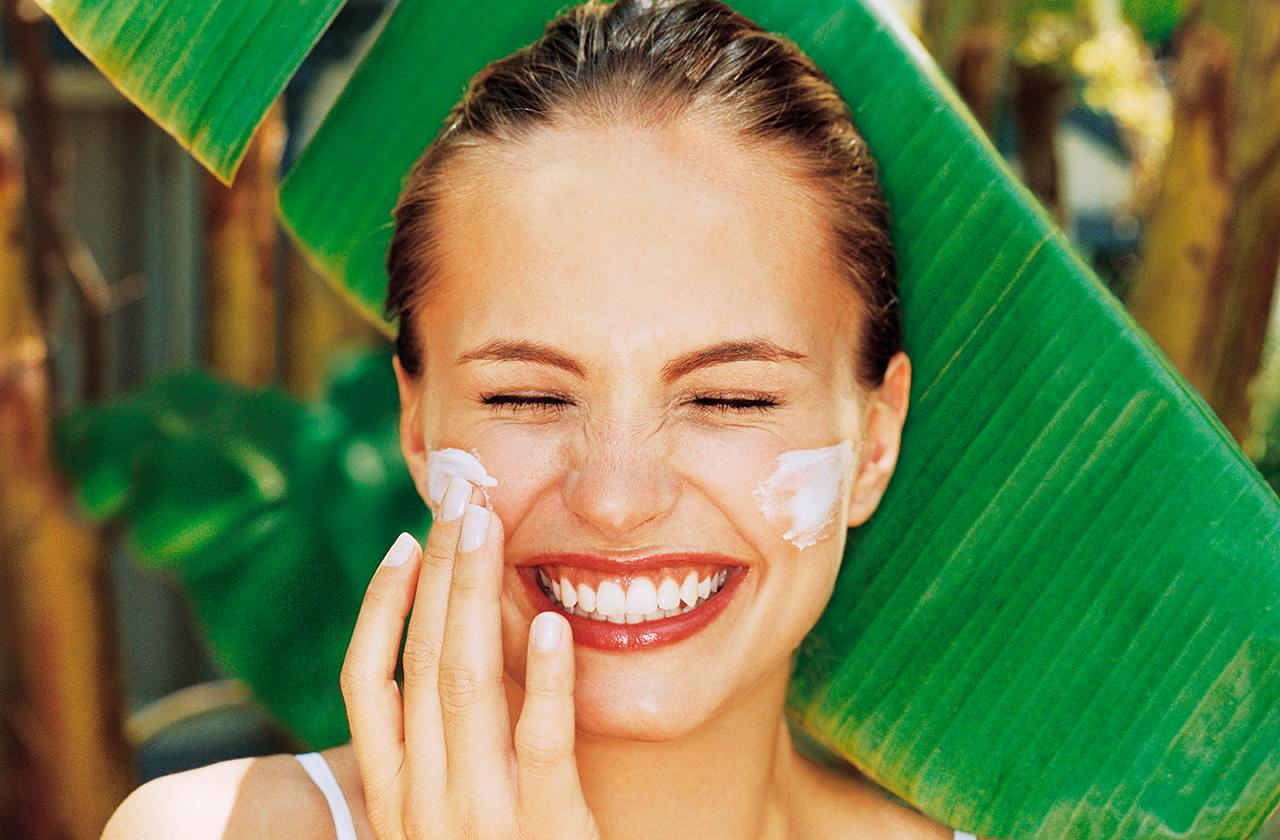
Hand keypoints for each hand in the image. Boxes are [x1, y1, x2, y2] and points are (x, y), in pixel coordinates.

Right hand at [340, 475, 602, 839]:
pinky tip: (554, 624)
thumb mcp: (444, 815)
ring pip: (465, 686)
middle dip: (438, 574)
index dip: (381, 605)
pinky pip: (542, 746)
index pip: (364, 680)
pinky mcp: (546, 835)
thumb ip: (441, 747)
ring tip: (487, 529)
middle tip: (459, 500)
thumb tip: (458, 648)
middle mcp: (420, 803)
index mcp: (390, 794)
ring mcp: (477, 820)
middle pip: (419, 662)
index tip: (406, 540)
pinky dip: (548, 681)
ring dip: (476, 598)